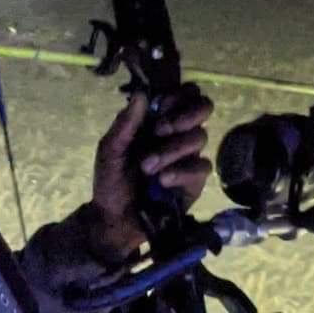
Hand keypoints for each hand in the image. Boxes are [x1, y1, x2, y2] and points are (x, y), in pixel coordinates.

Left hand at [86, 85, 214, 263]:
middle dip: (185, 115)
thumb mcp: (110, 150)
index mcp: (158, 120)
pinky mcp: (195, 180)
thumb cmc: (111, 180)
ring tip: (147, 166)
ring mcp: (189, 156)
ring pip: (200, 137)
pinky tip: (163, 180)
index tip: (159, 107)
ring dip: (171, 149)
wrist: (115, 219)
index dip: (178, 95)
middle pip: (203, 107)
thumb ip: (125, 124)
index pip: (184, 94)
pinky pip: (202, 166)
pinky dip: (181, 171)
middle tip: (161, 130)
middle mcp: (178, 134)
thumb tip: (141, 94)